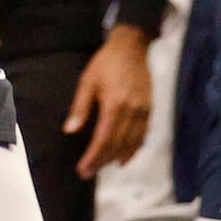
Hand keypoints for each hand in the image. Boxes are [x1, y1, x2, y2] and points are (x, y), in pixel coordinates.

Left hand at [69, 26, 154, 176]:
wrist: (132, 48)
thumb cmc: (106, 63)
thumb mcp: (87, 81)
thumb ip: (80, 107)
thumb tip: (70, 130)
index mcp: (114, 105)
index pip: (104, 139)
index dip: (93, 157)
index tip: (83, 169)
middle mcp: (132, 112)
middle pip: (117, 145)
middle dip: (102, 161)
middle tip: (88, 172)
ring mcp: (144, 112)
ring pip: (132, 144)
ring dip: (117, 158)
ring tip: (103, 166)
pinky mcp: (150, 110)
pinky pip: (143, 136)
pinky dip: (133, 150)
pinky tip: (124, 157)